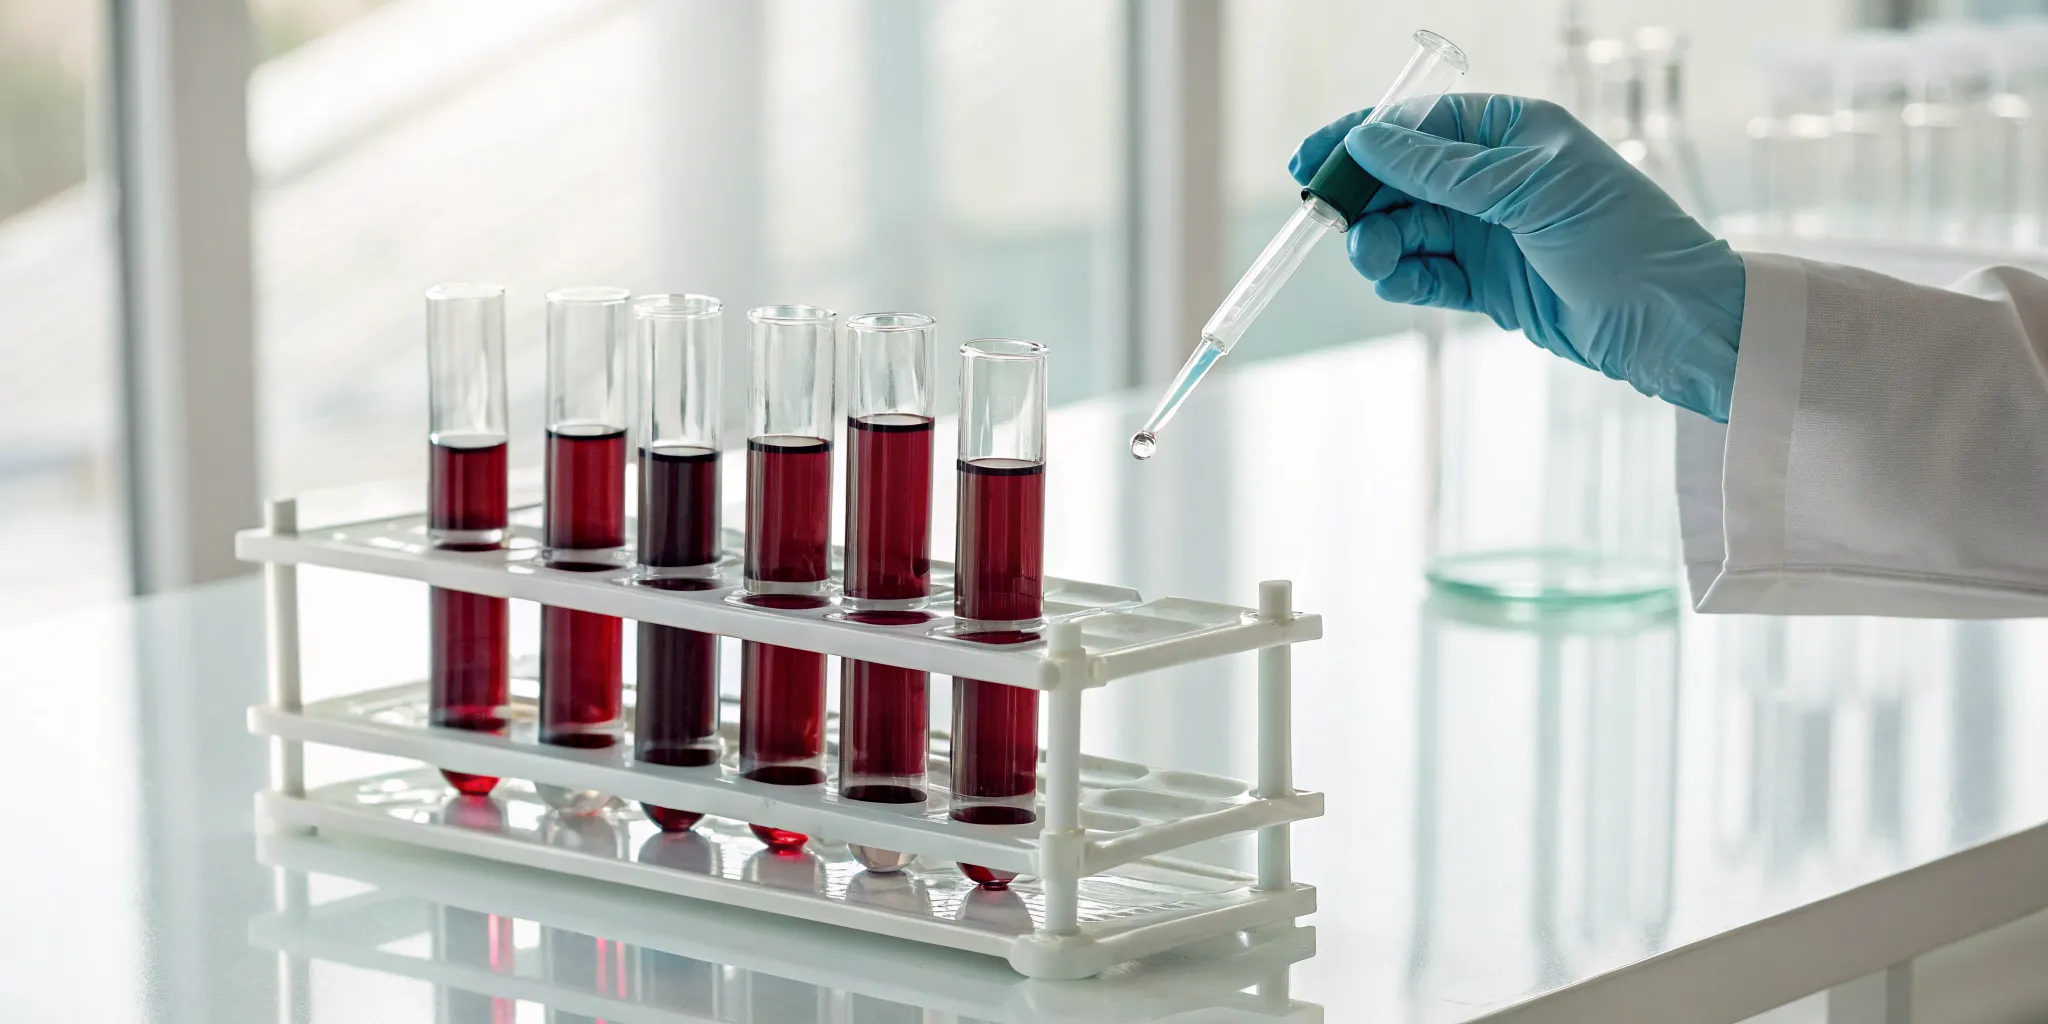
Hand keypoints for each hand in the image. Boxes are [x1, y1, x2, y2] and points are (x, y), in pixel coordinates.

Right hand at [1289, 93, 1744, 421]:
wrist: (1671, 323)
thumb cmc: (1622, 239)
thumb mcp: (1528, 191)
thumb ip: (1442, 170)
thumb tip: (1367, 141)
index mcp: (1514, 133)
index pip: (1420, 123)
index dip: (1363, 139)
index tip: (1313, 160)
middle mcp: (1497, 177)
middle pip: (1403, 179)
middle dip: (1366, 199)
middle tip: (1333, 221)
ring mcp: (1490, 231)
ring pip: (1408, 229)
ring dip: (1380, 243)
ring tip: (1373, 259)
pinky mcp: (1488, 284)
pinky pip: (1427, 273)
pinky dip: (1403, 277)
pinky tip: (1394, 281)